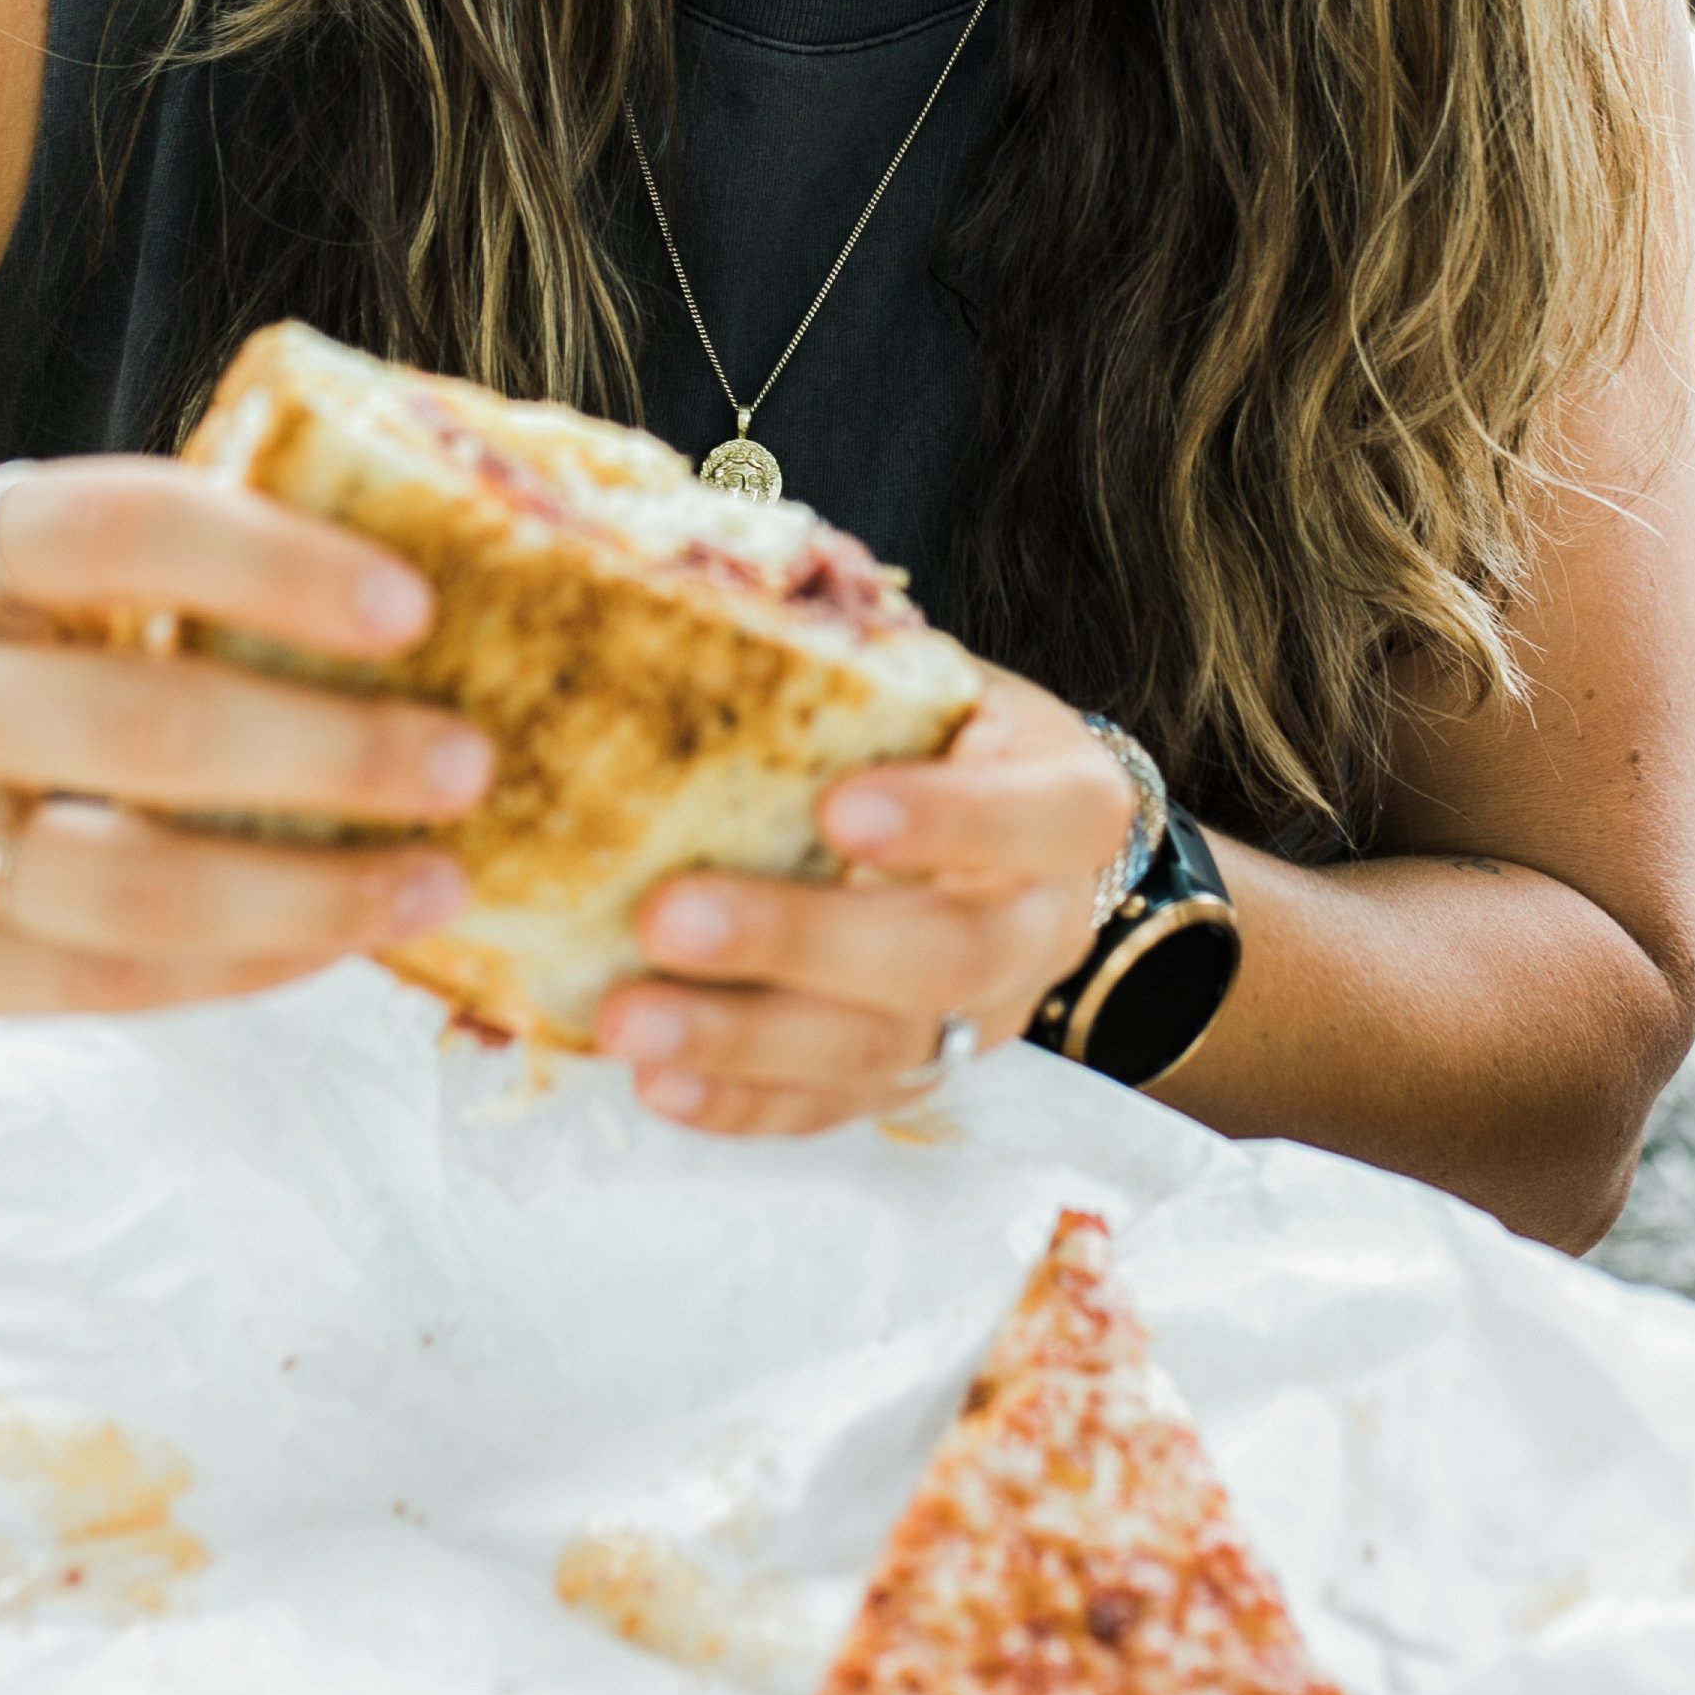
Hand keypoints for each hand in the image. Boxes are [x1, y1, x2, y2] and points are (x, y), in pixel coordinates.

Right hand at [0, 457, 489, 1033]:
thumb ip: (99, 567)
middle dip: (335, 752)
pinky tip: (321, 948)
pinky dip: (228, 968)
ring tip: (430, 881)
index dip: (275, 562)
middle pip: (150, 728)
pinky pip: (91, 981)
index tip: (411, 604)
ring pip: (131, 887)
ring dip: (308, 893)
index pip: (119, 530)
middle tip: (467, 759)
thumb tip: (356, 581)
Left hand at [595, 669, 1133, 1137]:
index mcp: (1068, 806)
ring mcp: (984, 1018)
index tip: (836, 805)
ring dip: (743, 1042)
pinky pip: (834, 1109)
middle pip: (942, 958)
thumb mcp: (939, 676)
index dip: (946, 819)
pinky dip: (745, 1105)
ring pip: (879, 1051)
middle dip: (798, 942)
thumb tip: (713, 585)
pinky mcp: (916, 1076)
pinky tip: (658, 1084)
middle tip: (668, 918)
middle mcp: (1040, 927)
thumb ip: (864, 660)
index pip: (1031, 818)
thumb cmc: (948, 728)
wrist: (1017, 828)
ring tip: (626, 1019)